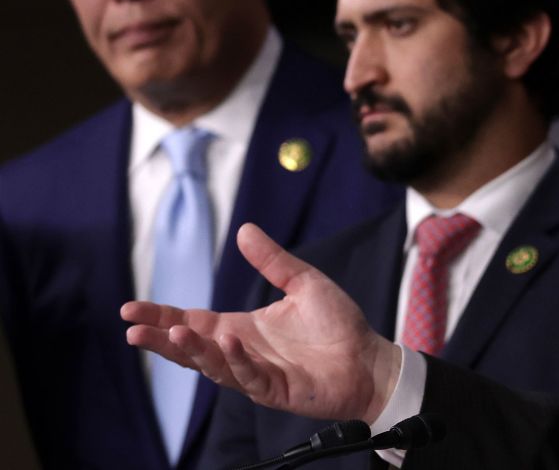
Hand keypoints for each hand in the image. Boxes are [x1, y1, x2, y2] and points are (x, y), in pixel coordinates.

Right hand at [121, 222, 400, 424]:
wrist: (367, 357)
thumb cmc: (337, 324)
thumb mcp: (303, 282)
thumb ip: (272, 261)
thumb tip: (244, 230)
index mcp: (241, 327)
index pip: (192, 321)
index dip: (161, 314)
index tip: (129, 309)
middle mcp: (241, 351)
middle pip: (190, 347)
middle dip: (160, 339)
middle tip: (132, 330)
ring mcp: (255, 373)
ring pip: (213, 365)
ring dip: (191, 350)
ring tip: (171, 332)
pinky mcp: (275, 390)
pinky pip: (248, 377)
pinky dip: (236, 359)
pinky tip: (228, 341)